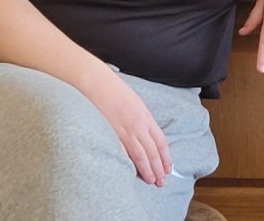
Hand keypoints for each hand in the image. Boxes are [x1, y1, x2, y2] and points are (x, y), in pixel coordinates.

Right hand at [74, 68, 172, 186]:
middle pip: (152, 151)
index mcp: (146, 116)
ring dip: (147, 170)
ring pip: (140, 155)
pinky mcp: (110, 133)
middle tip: (162, 182)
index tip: (168, 168)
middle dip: (158, 168)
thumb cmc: (114, 89)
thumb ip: (141, 118)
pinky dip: (128, 164)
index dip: (165, 156)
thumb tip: (146, 133)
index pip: (160, 141)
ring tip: (151, 181)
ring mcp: (124, 131)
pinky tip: (131, 173)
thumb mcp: (135, 102)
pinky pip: (122, 152)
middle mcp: (138, 125)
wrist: (96, 82)